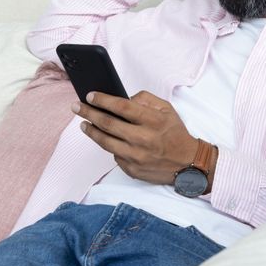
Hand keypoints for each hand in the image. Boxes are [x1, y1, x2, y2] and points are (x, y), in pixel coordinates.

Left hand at [73, 90, 198, 183]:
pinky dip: (109, 146)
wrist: (188, 163)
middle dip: (89, 113)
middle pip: (108, 124)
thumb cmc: (176, 134)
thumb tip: (124, 98)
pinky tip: (105, 139)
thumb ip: (145, 99)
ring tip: (84, 123)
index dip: (103, 100)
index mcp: (153, 121)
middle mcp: (143, 139)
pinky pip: (114, 155)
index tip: (90, 96)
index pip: (122, 107)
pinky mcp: (132, 170)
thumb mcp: (167, 110)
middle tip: (77, 107)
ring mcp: (136, 156)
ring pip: (105, 142)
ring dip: (91, 131)